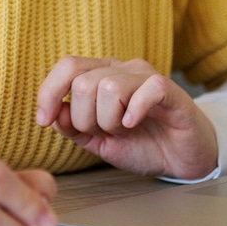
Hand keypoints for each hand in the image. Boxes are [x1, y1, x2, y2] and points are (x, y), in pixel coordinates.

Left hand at [36, 56, 217, 179]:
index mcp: (103, 75)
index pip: (67, 67)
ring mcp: (147, 78)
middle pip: (83, 82)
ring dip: (109, 120)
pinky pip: (146, 90)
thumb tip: (54, 113)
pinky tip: (135, 124)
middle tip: (104, 132)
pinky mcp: (170, 91)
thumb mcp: (98, 141)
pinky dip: (134, 111)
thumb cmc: (144, 144)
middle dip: (85, 118)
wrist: (183, 158)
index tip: (44, 120)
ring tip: (124, 130)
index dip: (49, 92)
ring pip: (109, 87)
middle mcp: (123, 69)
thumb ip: (74, 127)